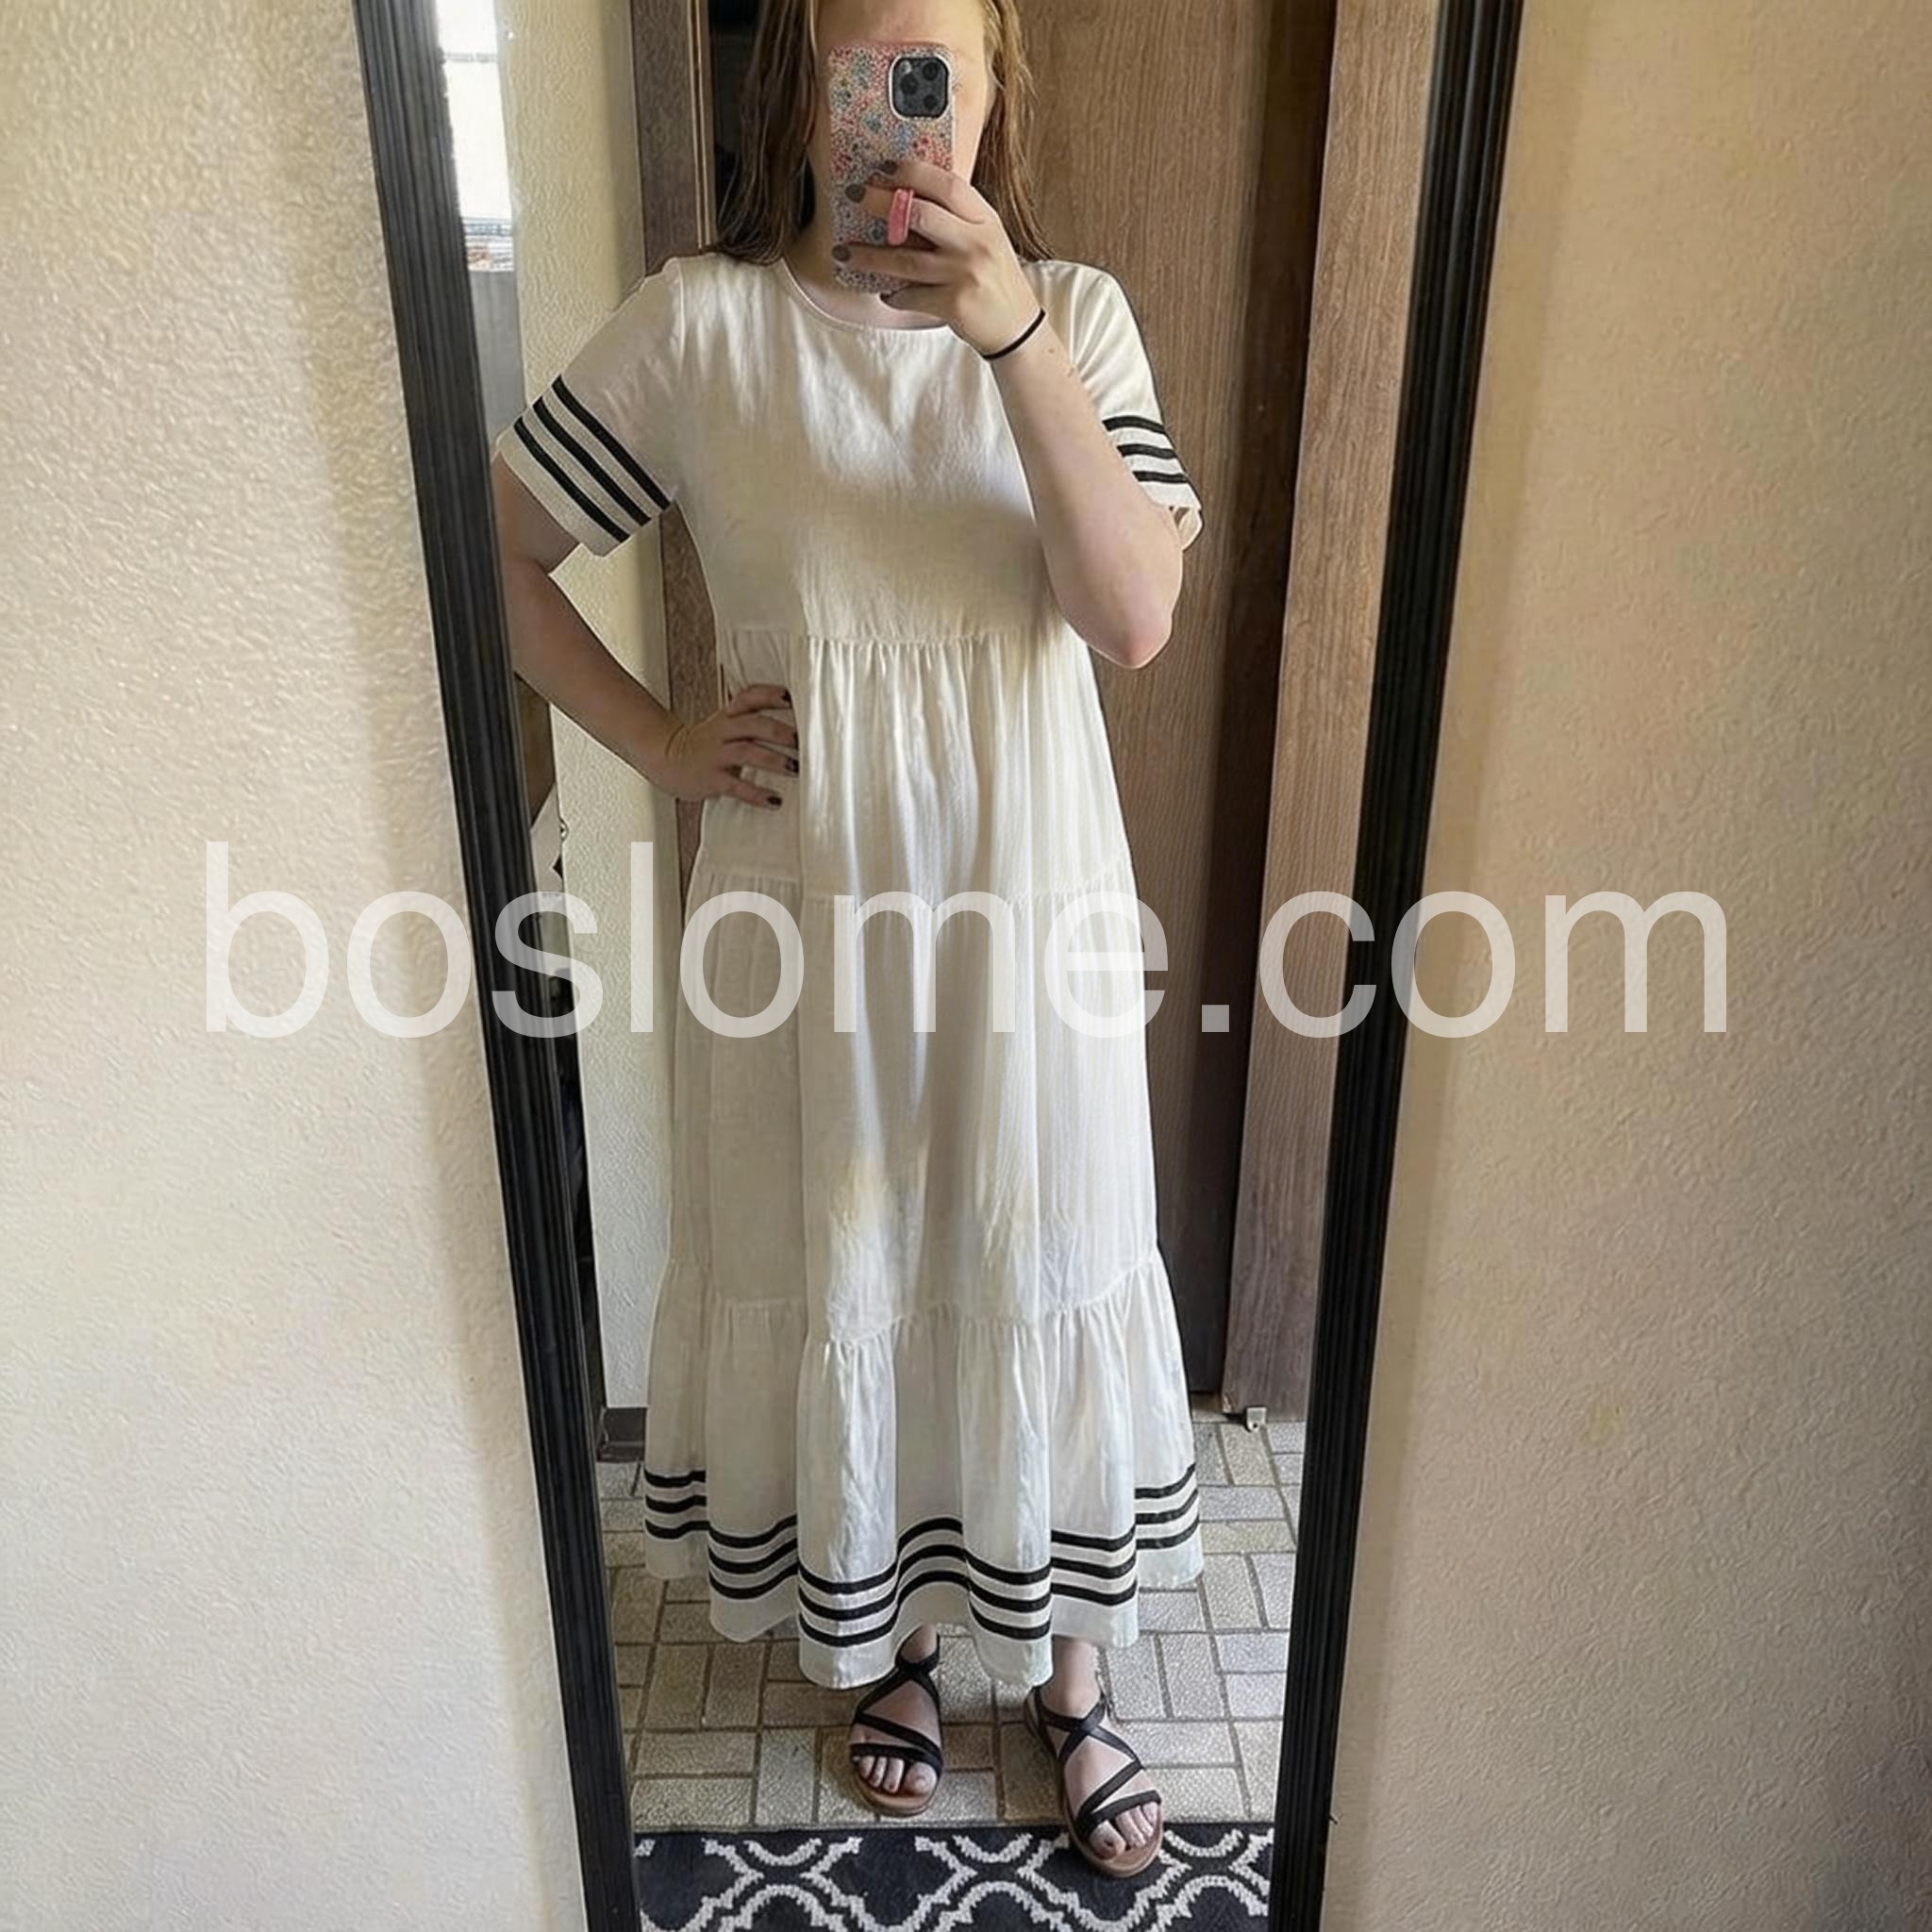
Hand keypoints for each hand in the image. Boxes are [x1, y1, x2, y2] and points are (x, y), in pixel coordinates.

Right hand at [647, 683, 796, 809]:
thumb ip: (751, 721)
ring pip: (747, 752)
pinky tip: (774, 800)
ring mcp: (716, 755)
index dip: (770, 695)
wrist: (665, 759)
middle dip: (780, 731)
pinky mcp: (711, 779)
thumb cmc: (705, 744)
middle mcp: (723, 731)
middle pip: (753, 723)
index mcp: (728, 716)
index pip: (749, 697)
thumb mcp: (724, 726)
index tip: (791, 698)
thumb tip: (794, 727)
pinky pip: (735, 786)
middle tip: (803, 741)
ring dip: (774, 760)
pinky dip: (756, 794)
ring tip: (795, 768)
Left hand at [834, 156, 1041, 354]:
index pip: (947, 185)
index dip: (913, 172)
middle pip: (920, 214)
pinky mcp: (954, 305)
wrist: (1017, 327)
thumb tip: (904, 200)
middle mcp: (976, 243)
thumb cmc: (995, 279)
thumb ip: (956, 219)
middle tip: (854, 196)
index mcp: (985, 220)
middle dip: (880, 202)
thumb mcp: (986, 239)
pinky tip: (886, 292)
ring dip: (868, 256)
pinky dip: (893, 295)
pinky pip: (910, 296)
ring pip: (905, 260)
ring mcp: (965, 274)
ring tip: (843, 252)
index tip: (884, 168)